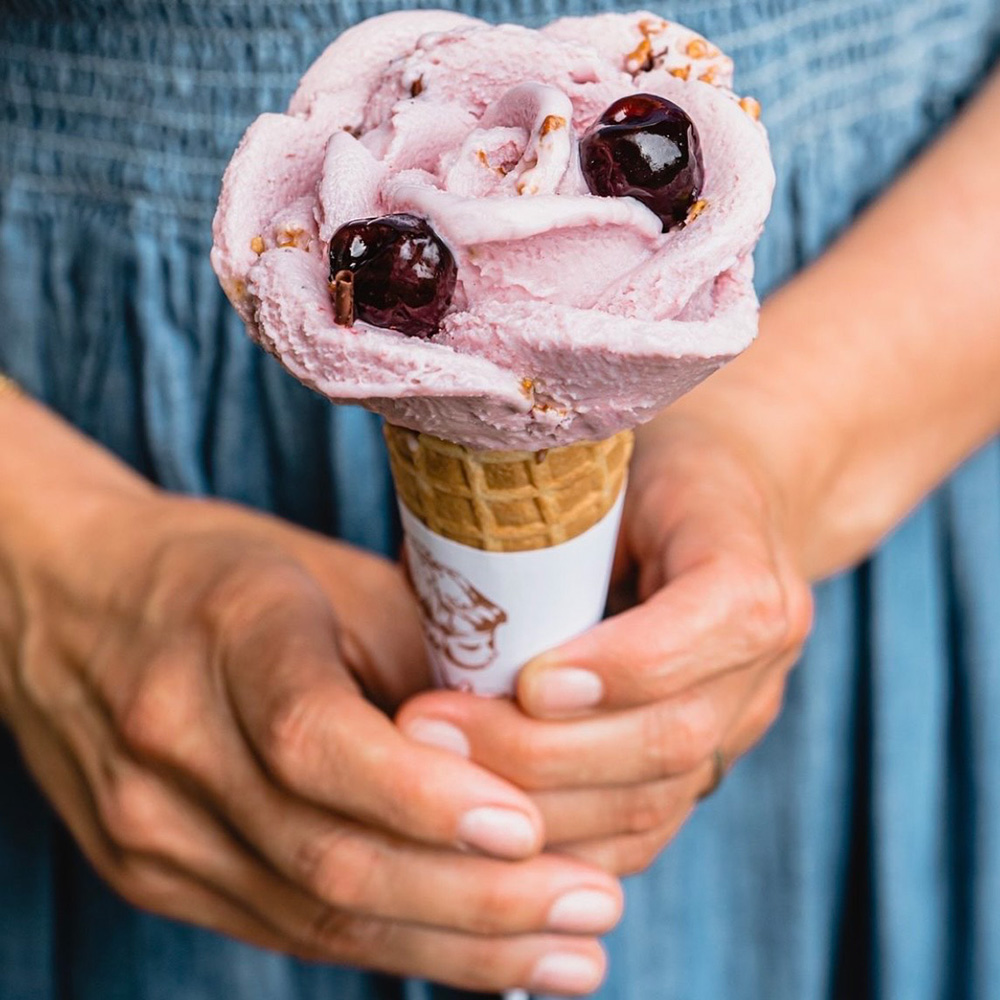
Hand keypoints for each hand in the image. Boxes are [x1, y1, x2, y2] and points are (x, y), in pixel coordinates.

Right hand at [0, 404, 620, 995]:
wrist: (73, 601)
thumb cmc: (227, 574)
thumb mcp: (332, 577)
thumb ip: (424, 662)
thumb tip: (531, 756)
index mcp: (226, 635)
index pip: (315, 740)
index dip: (425, 797)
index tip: (530, 827)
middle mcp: (170, 743)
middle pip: (327, 856)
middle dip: (476, 899)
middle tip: (592, 907)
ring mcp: (151, 823)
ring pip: (315, 917)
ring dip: (455, 946)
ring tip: (568, 956)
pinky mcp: (153, 872)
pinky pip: (287, 929)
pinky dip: (393, 946)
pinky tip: (479, 956)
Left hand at [398, 410, 812, 874]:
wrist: (711, 506)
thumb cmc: (636, 472)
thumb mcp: (596, 456)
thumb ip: (536, 508)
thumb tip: (423, 573)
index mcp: (746, 563)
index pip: (712, 623)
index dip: (623, 666)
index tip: (527, 680)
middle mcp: (761, 658)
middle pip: (671, 736)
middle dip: (542, 751)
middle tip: (433, 729)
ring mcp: (738, 722)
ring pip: (652, 802)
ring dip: (533, 805)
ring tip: (434, 777)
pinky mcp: (704, 767)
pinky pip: (640, 833)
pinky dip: (559, 841)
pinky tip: (481, 830)